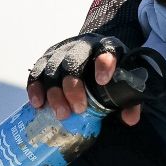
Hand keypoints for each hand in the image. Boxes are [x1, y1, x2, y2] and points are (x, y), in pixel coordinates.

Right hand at [25, 34, 141, 124]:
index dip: (104, 64)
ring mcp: (61, 51)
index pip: (106, 50)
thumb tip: (130, 119)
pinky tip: (38, 104)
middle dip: (73, 86)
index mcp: (106, 47)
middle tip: (78, 109)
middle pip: (73, 61)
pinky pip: (36, 72)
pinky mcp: (46, 59)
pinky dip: (35, 88)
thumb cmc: (111, 71)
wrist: (93, 54)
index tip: (102, 81)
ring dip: (55, 92)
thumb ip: (130, 99)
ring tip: (62, 114)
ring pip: (52, 68)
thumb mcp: (124, 81)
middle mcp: (81, 46)